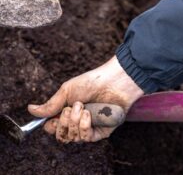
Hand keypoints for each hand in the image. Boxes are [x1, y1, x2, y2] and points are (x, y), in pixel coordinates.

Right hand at [28, 56, 142, 142]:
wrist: (114, 81)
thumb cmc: (92, 82)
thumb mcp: (67, 91)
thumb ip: (51, 104)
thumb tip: (30, 109)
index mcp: (69, 112)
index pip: (53, 128)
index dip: (51, 125)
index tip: (55, 117)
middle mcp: (78, 121)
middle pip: (61, 135)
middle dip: (64, 121)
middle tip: (72, 107)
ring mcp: (90, 127)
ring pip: (72, 138)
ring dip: (75, 121)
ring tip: (84, 107)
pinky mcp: (101, 132)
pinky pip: (86, 138)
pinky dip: (84, 126)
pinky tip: (89, 114)